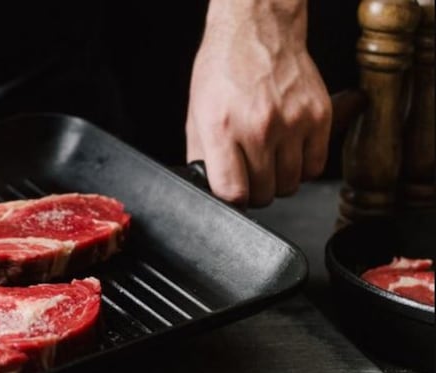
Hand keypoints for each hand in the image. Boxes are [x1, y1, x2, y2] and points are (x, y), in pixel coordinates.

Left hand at [186, 0, 331, 206]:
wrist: (257, 31)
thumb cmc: (223, 70)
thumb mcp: (196, 113)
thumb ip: (201, 155)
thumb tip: (209, 188)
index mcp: (222, 128)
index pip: (232, 192)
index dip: (232, 199)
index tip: (233, 192)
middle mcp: (258, 127)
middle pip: (264, 193)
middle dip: (255, 191)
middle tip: (250, 174)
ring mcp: (292, 123)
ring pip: (290, 184)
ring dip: (279, 180)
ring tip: (269, 160)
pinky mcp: (318, 116)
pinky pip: (315, 166)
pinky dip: (302, 167)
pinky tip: (289, 152)